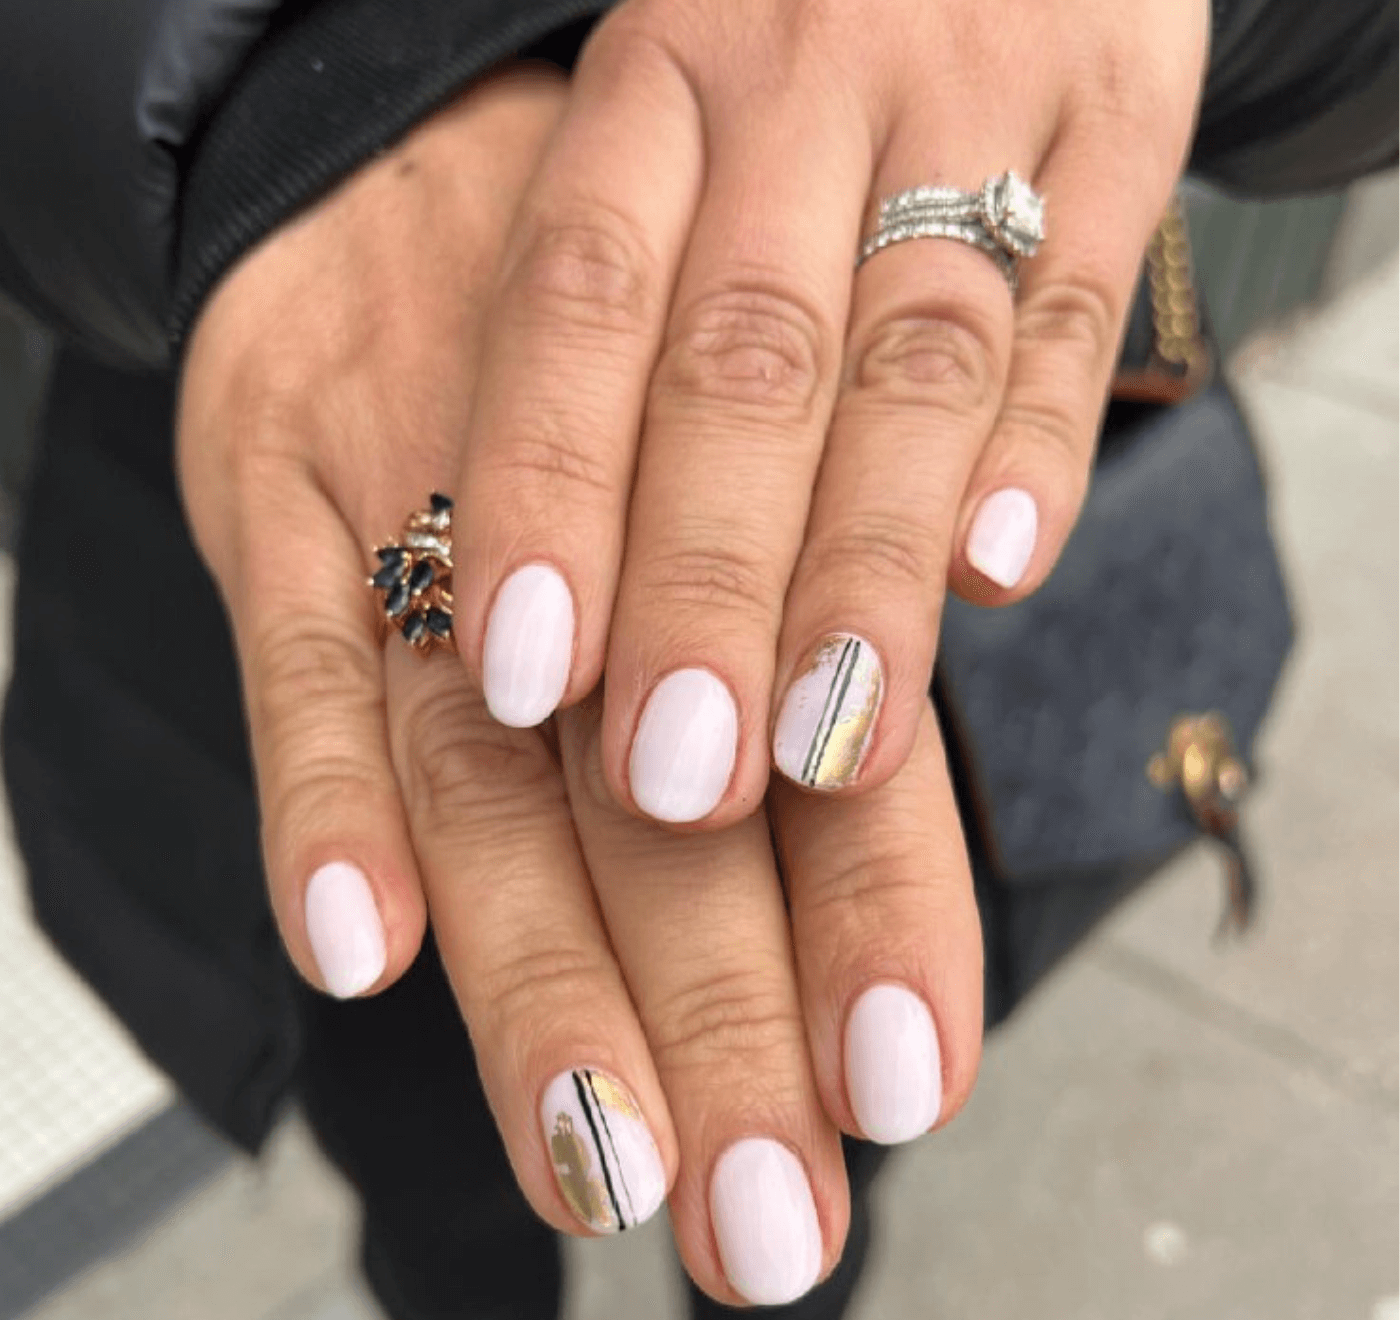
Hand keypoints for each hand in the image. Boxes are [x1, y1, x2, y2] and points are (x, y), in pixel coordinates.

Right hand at [176, 65, 982, 1305]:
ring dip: (542, 971)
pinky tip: (358, 945)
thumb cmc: (604, 372)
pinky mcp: (287, 502)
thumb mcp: (718, 489)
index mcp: (738, 554)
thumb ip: (784, 670)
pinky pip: (301, 661)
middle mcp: (603, 556)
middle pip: (669, 809)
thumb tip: (872, 888)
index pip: (830, 760)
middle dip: (725, 1017)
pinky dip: (322, 806)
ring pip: (495, 770)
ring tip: (600, 1152)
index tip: (905, 1085)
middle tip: (769, 1209)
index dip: (877, 920)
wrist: (417, 166)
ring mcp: (436, 528)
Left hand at [449, 0, 1209, 824]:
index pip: (576, 303)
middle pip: (740, 365)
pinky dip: (1040, 447)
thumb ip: (630, 338)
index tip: (522, 680)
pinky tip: (1000, 575)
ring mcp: (968, 96)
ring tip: (830, 745)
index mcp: (654, 90)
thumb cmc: (782, 72)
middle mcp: (798, 88)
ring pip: (909, 363)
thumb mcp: (677, 138)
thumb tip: (566, 623)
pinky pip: (1076, 300)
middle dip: (703, 586)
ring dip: (865, 572)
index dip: (544, 493)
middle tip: (676, 779)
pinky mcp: (1116, 122)